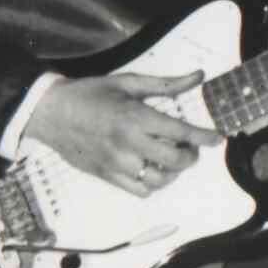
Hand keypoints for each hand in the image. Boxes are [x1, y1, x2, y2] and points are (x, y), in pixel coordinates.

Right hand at [27, 71, 219, 197]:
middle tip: (191, 147)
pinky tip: (154, 169)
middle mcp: (127, 144)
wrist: (50, 112)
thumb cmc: (90, 94)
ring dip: (173, 171)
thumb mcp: (129, 83)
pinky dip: (154, 183)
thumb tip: (198, 76)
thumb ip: (166, 84)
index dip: (203, 137)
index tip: (216, 138)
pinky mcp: (106, 175)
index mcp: (134, 118)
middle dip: (190, 155)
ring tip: (172, 158)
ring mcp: (116, 163)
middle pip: (174, 160)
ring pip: (159, 179)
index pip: (179, 132)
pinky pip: (140, 190)